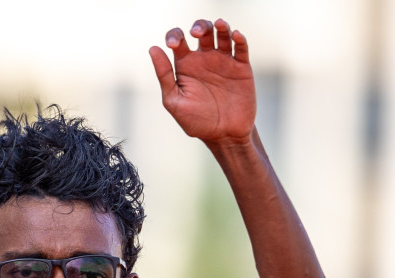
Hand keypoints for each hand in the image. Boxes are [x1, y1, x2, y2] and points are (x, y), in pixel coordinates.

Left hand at [149, 18, 254, 144]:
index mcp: (185, 65)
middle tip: (196, 33)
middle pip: (202, 31)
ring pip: (222, 34)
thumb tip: (153, 49)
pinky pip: (241, 48)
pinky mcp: (241, 68)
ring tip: (219, 25)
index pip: (178, 40)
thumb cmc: (196, 121)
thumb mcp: (174, 100)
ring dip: (220, 26)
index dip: (174, 35)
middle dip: (199, 26)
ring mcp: (223, 62)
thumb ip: (164, 75)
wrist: (223, 136)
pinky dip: (239, 38)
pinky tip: (235, 35)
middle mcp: (204, 59)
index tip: (174, 44)